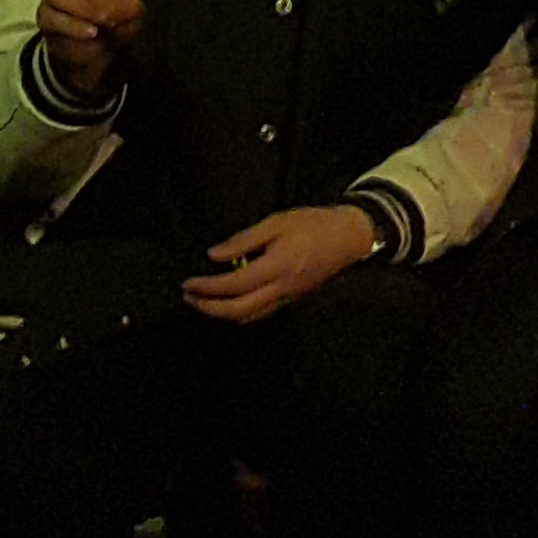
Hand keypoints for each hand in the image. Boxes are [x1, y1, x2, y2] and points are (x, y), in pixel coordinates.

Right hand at [27, 0, 147, 91]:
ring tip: (98, 27)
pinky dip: (76, 28)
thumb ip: (123, 5)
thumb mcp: (133, 14)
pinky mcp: (46, 15)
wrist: (96, 58)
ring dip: (84, 14)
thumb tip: (98, 8)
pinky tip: (89, 34)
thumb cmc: (116, 27)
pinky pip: (58, 18)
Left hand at [183, 202, 380, 322]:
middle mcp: (279, 288)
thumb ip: (245, 240)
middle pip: (236, 310)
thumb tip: (215, 255)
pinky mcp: (291, 299)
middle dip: (207, 307)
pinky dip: (239, 312)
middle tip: (188, 297)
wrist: (350, 236)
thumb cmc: (314, 224)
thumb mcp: (278, 221)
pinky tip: (232, 301)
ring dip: (221, 313)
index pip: (232, 285)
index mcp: (275, 267)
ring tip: (203, 301)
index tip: (187, 283)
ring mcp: (286, 297)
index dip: (206, 287)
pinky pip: (260, 313)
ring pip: (247, 316)